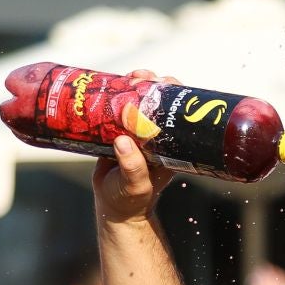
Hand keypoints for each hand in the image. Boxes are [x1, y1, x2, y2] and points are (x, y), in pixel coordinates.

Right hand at [91, 72, 177, 226]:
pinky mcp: (117, 133)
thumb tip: (124, 142)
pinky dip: (113, 95)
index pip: (175, 114)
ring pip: (137, 102)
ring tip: (128, 76)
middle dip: (152, 84)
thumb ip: (133, 167)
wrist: (115, 208)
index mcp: (167, 146)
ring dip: (133, 86)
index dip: (172, 94)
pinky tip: (108, 84)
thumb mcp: (134, 186)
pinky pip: (117, 110)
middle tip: (141, 76)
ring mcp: (136, 134)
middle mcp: (155, 137)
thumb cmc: (130, 200)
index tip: (163, 82)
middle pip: (158, 102)